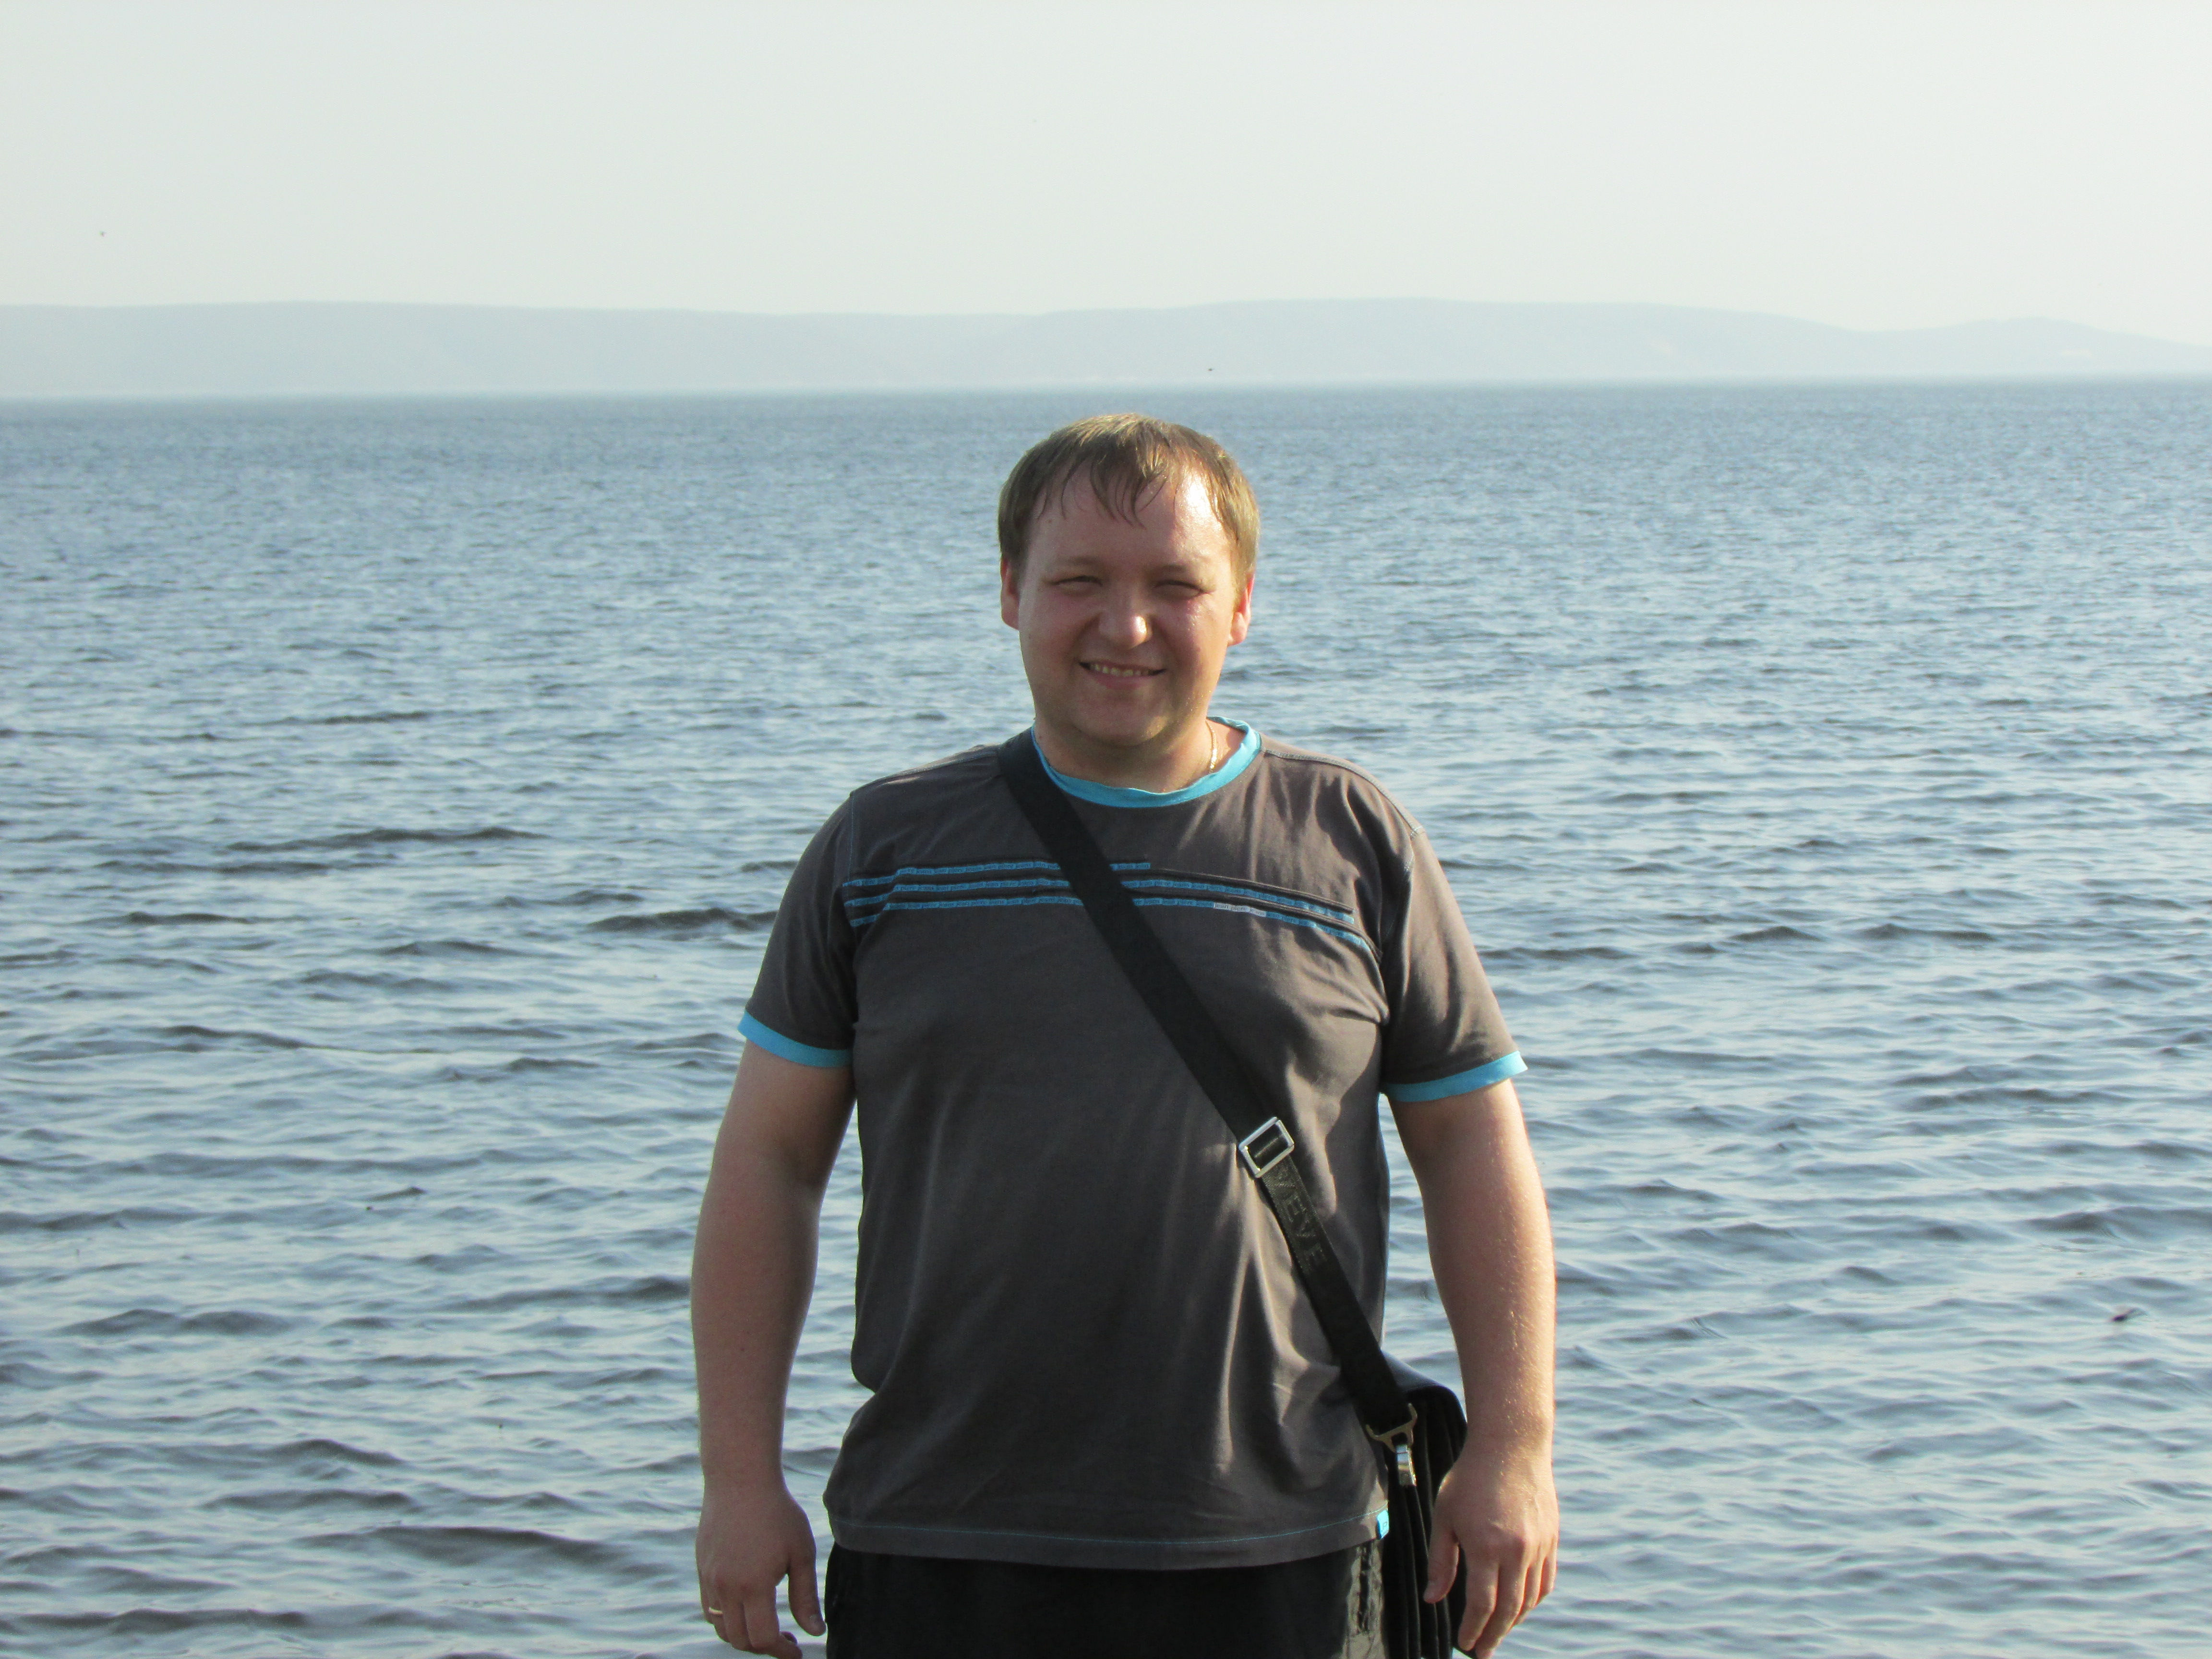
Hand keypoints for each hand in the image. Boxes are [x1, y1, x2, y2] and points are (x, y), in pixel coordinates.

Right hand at [696, 1481, 822, 1656]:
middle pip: (740, 1640)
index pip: (763, 1638)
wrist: (739, 1479)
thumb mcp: (800, 1552)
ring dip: (744, 1636)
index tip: (797, 1651)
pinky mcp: (702, 1570)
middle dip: (764, 1647)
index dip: (781, 1651)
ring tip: (768, 1625)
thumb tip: (815, 1632)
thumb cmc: (777, 1512)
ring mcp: (710, 1579)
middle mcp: (726, 1588)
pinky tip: (748, 1606)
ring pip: (721, 1628)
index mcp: (753, 1586)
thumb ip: (805, 1596)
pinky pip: (710, 1610)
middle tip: (787, 1638)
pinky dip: (726, 1620)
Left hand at [1423, 1442, 1558, 1656]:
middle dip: (1493, 1636)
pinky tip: (1518, 1607)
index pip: (1482, 1604)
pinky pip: (1545, 1582)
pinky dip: (1532, 1601)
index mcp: (1487, 1546)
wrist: (1511, 1445)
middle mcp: (1517, 1551)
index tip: (1463, 1644)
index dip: (1473, 1629)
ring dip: (1513, 1622)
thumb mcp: (1445, 1516)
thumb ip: (1440, 1561)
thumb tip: (1433, 1599)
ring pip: (1529, 1600)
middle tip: (1481, 1652)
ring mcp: (1539, 1546)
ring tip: (1496, 1632)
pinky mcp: (1552, 1539)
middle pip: (1508, 1610)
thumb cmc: (1470, 1478)